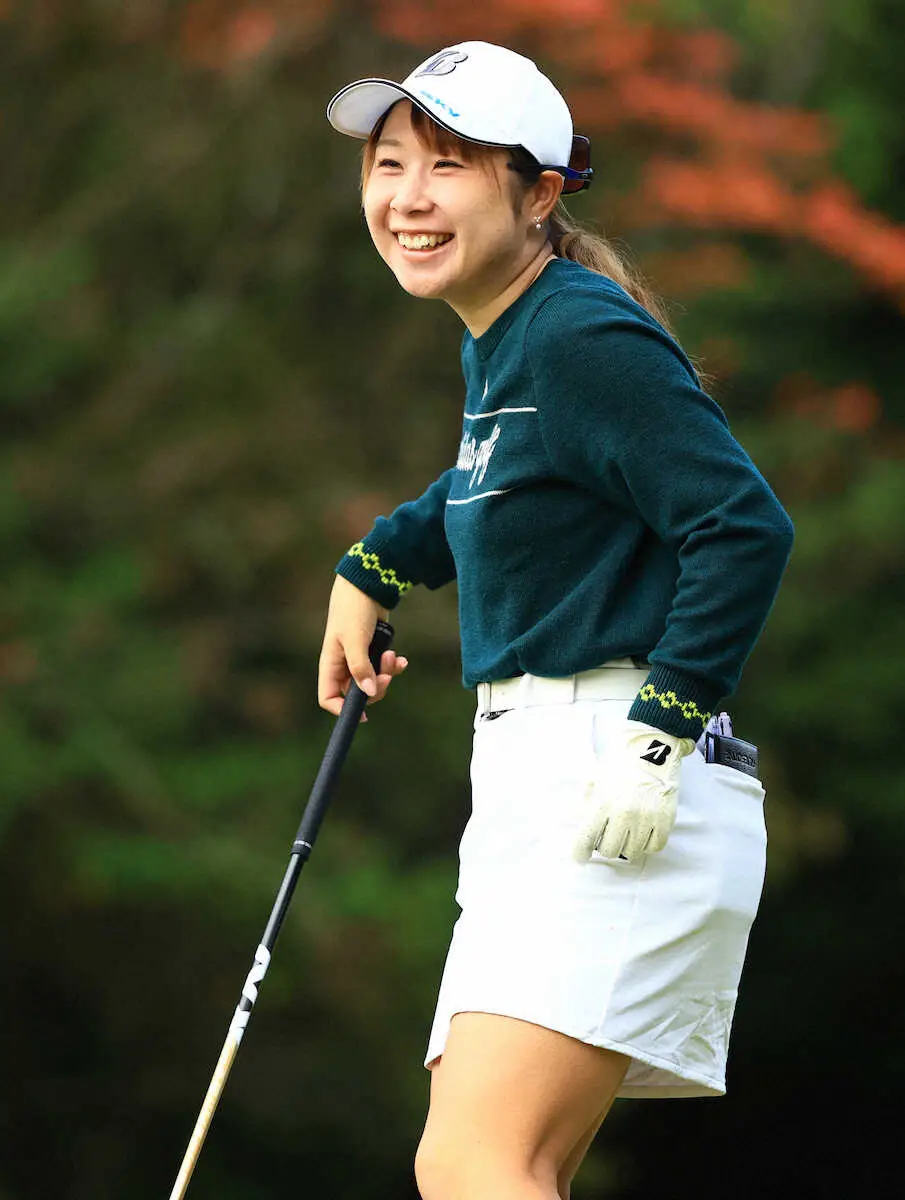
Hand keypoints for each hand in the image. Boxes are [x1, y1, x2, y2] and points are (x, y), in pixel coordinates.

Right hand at [318, 576, 407, 721]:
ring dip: (387, 673)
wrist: (367, 586)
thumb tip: (370, 692)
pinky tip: (400, 658)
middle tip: (388, 676)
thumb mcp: (355, 639)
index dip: (341, 710)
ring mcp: (359, 659)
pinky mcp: (373, 652)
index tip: (363, 715)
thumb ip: (361, 667)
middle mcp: (343, 665)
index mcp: (330, 664)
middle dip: (376, 688)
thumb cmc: (353, 610)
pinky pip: (384, 669)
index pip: (328, 697)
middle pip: (357, 694)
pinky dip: (394, 666)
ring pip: (374, 681)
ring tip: (393, 656)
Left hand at [573, 720, 695, 862]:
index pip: (586, 839)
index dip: (580, 853)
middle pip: (610, 851)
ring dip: (627, 845)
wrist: (652, 746)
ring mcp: (647, 818)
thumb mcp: (595, 778)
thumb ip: (585, 802)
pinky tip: (643, 833)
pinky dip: (647, 844)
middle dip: (606, 846)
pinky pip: (654, 848)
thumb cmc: (622, 762)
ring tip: (627, 831)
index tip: (580, 857)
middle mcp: (624, 814)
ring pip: (632, 853)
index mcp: (603, 803)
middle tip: (609, 835)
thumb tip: (581, 822)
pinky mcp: (666, 820)